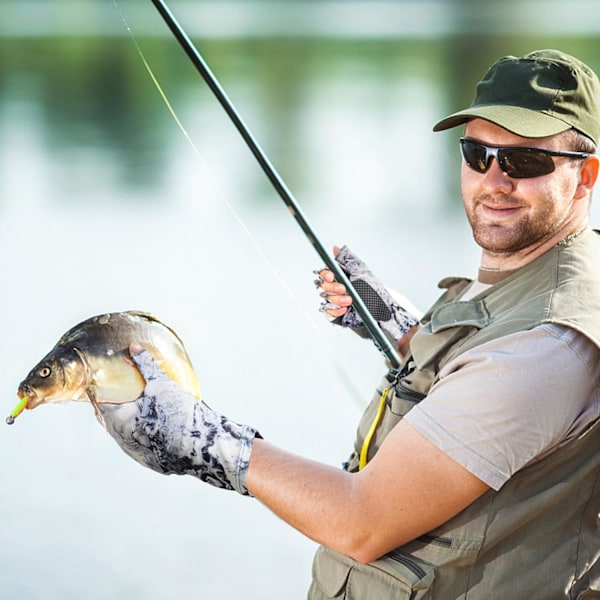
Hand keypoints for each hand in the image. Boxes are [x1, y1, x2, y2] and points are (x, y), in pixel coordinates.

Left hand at [98, 345, 259, 494]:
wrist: (201, 445)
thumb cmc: (177, 413)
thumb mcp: (161, 384)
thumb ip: (145, 365)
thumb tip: (134, 347)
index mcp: (118, 420)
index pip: (99, 403)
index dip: (102, 390)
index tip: (107, 382)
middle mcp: (122, 440)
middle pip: (112, 419)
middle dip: (118, 405)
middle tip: (128, 391)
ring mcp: (136, 454)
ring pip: (126, 434)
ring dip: (131, 422)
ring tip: (144, 407)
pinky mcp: (151, 462)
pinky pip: (142, 445)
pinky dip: (145, 433)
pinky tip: (158, 424)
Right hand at [315, 245, 419, 345]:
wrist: (383, 314)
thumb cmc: (375, 293)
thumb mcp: (362, 273)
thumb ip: (347, 259)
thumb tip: (335, 248)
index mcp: (342, 277)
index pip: (325, 273)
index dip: (325, 274)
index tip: (331, 276)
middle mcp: (337, 289)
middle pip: (322, 285)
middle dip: (332, 287)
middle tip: (344, 289)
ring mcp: (336, 302)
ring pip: (324, 298)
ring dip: (336, 299)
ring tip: (349, 301)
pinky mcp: (337, 315)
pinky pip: (327, 312)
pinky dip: (335, 310)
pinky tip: (345, 309)